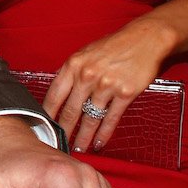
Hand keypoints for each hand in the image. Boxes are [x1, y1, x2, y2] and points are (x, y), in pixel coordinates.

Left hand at [42, 19, 171, 153]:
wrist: (145, 39)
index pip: (54, 94)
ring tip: (78, 149)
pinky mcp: (124, 93)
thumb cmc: (114, 46)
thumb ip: (72, 72)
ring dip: (83, 137)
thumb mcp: (86, 53)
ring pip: (90, 118)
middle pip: (70, 110)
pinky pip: (110, 119)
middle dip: (63, 131)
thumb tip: (60, 94)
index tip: (43, 126)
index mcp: (74, 64)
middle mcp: (87, 75)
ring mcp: (106, 85)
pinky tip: (98, 143)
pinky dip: (103, 134)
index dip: (47, 114)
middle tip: (59, 144)